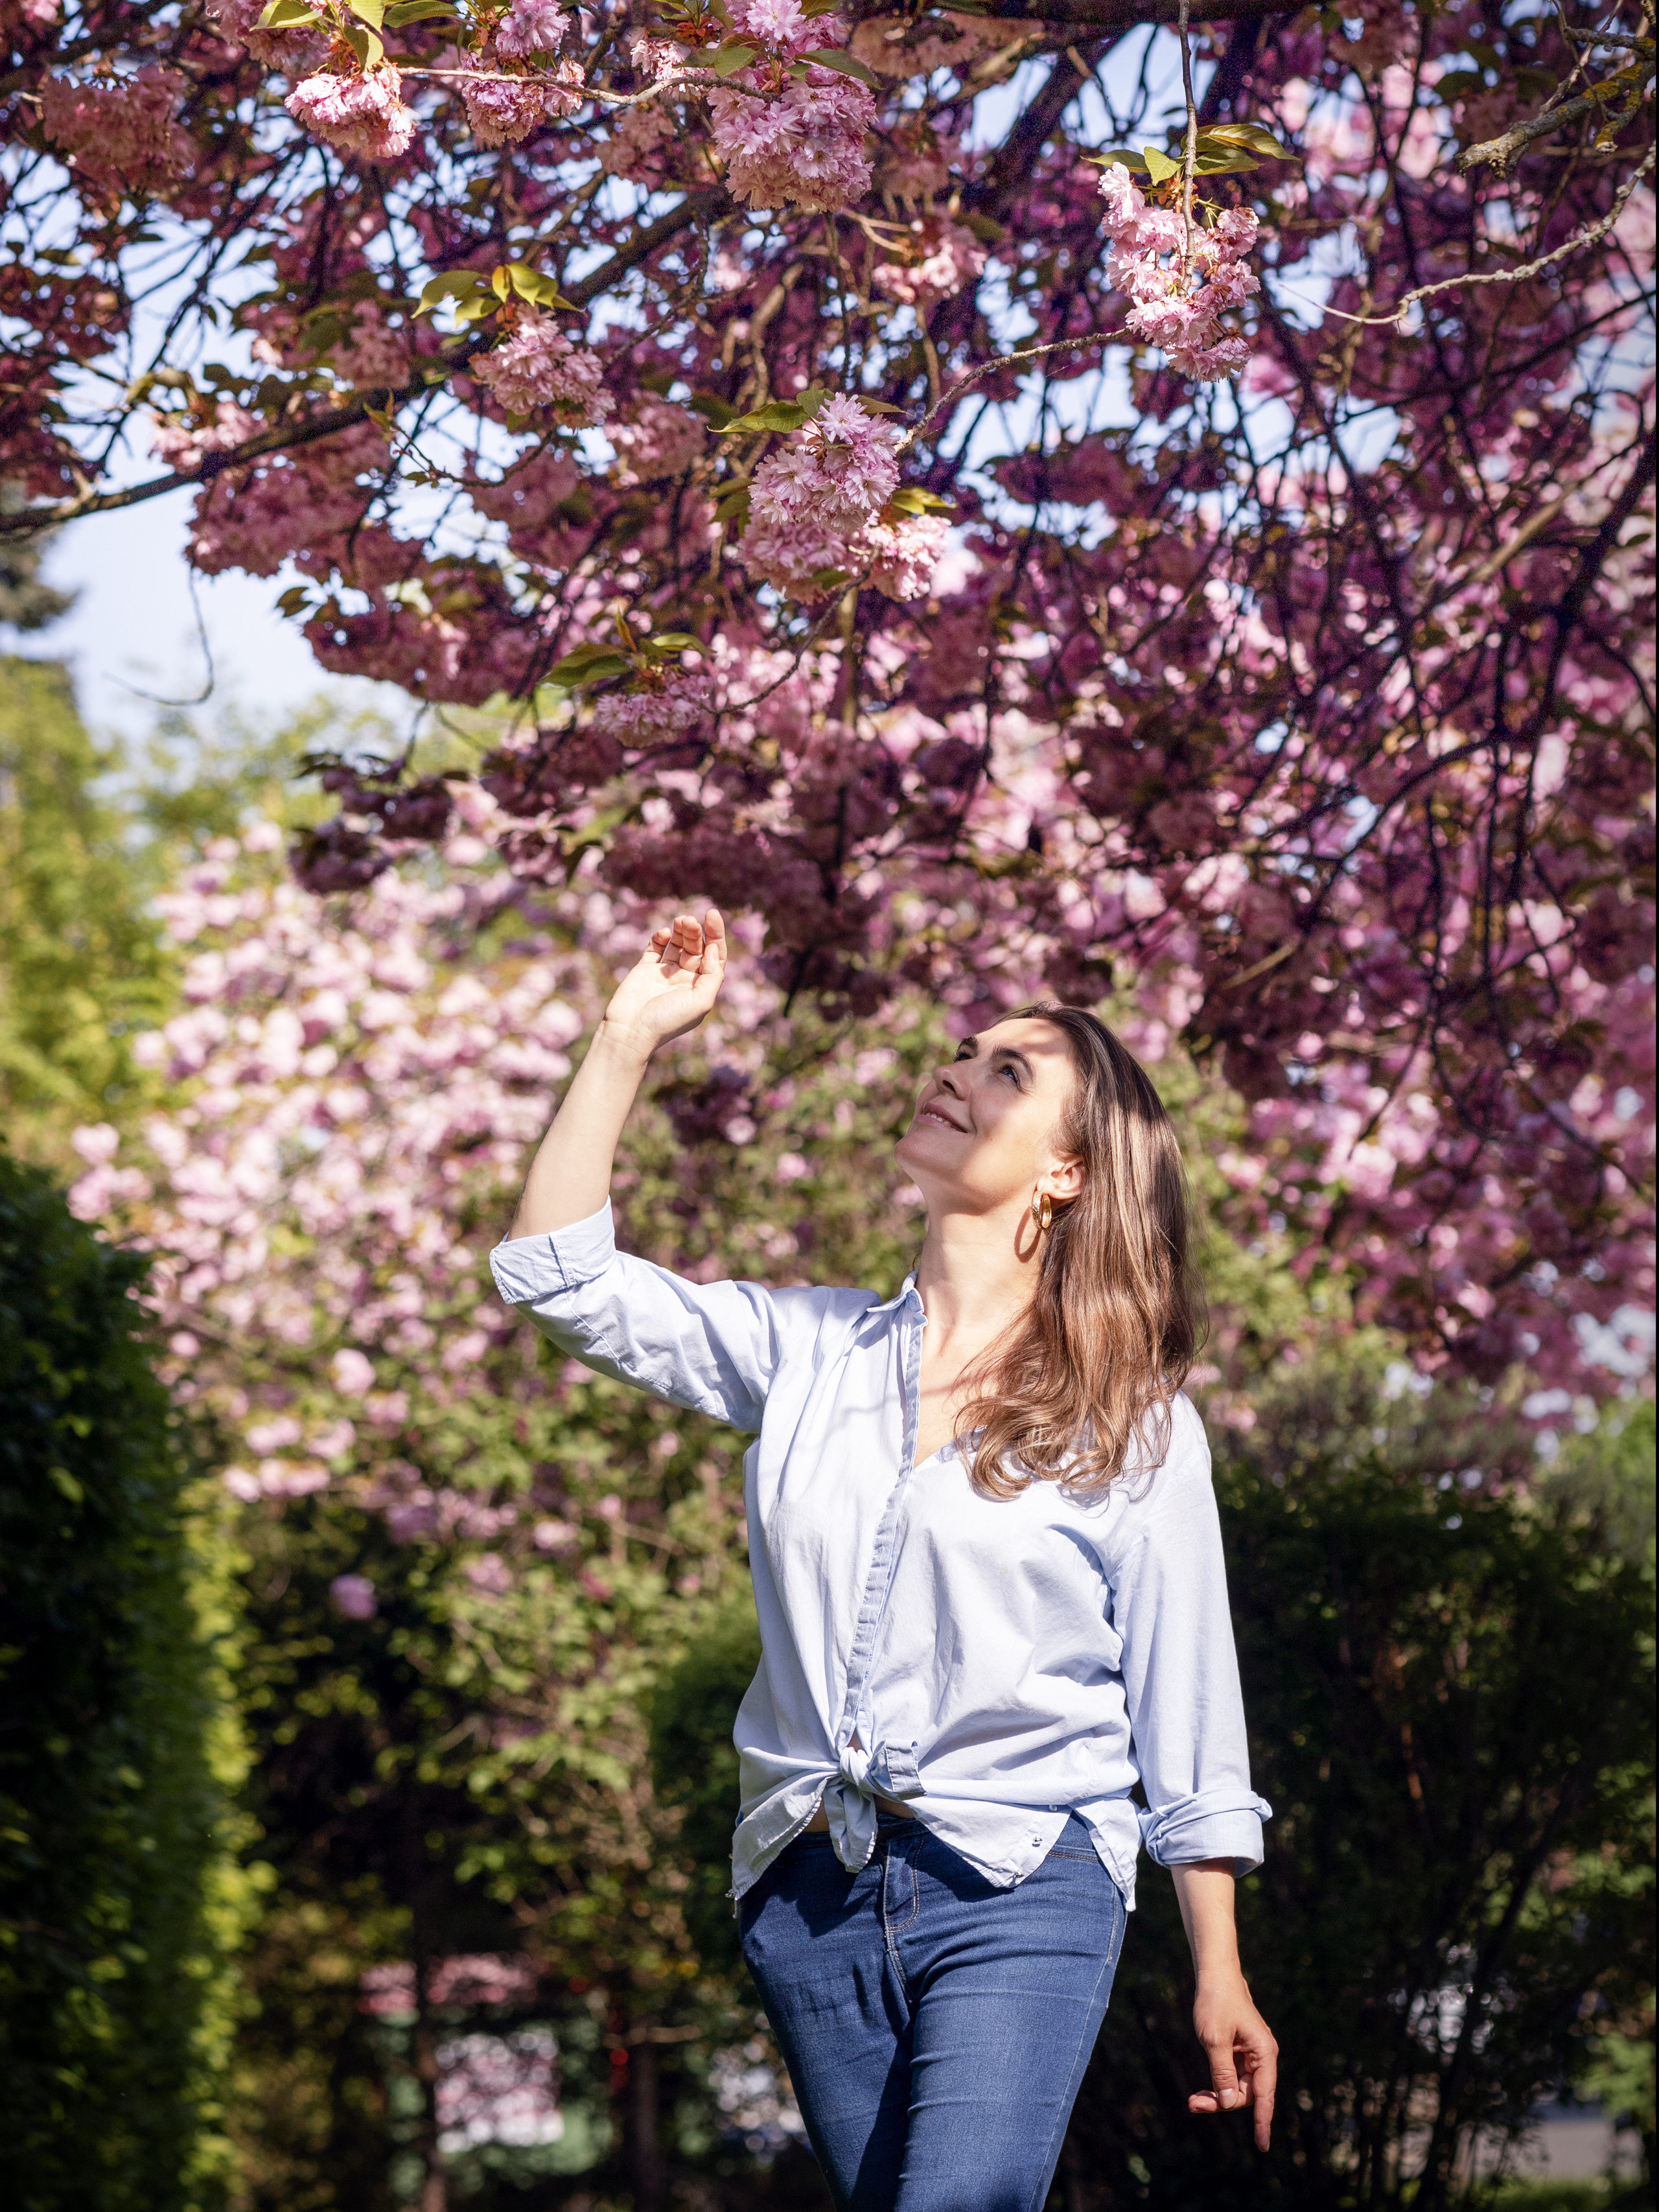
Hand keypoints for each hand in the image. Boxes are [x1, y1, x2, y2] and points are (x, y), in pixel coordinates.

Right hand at [602, 908, 726, 1056]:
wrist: (630, 1031)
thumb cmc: (667, 1021)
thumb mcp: (701, 1002)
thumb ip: (713, 975)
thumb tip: (713, 948)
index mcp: (701, 987)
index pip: (714, 956)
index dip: (716, 935)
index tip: (712, 915)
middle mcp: (685, 979)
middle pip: (696, 947)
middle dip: (695, 931)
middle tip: (689, 920)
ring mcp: (664, 973)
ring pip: (677, 944)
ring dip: (680, 930)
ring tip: (680, 921)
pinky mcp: (644, 969)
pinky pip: (655, 948)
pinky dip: (660, 938)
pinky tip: (663, 934)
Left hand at [1188, 1973, 1277, 2150]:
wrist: (1215, 1975)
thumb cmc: (1216, 2002)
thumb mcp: (1215, 2040)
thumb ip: (1222, 2073)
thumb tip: (1228, 2103)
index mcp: (1264, 2053)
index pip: (1264, 2096)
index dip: (1262, 2122)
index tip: (1262, 2145)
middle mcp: (1262, 2056)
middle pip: (1247, 2094)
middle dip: (1222, 2103)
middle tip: (1193, 2104)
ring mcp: (1251, 2055)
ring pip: (1237, 2088)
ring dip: (1217, 2096)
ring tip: (1193, 2101)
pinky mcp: (1239, 2052)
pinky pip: (1231, 2077)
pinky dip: (1217, 2084)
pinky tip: (1202, 2093)